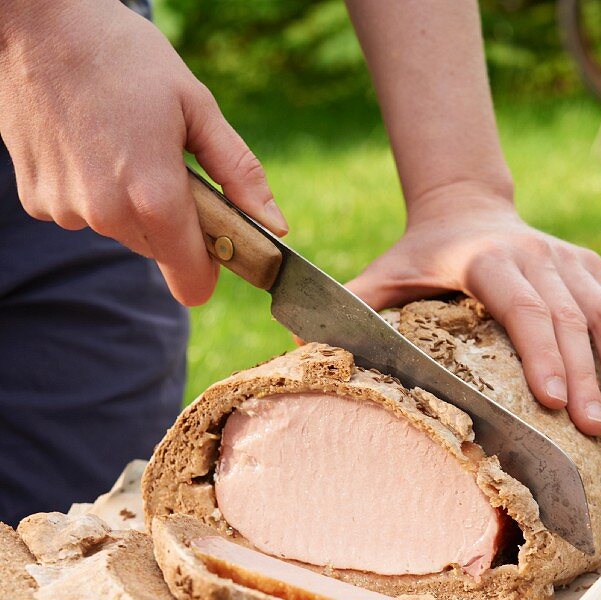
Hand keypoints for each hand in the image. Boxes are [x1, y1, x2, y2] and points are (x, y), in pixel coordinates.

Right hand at [0, 0, 287, 305]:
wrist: (36, 22)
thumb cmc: (123, 56)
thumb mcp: (195, 105)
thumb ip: (238, 172)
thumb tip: (275, 224)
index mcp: (155, 198)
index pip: (192, 283)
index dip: (209, 267)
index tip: (215, 242)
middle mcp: (108, 215)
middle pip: (158, 251)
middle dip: (169, 220)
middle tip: (160, 160)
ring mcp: (68, 210)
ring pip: (119, 230)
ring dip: (127, 202)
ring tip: (116, 141)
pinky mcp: (37, 201)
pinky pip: (80, 213)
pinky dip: (88, 189)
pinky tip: (83, 142)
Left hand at [346, 185, 600, 433]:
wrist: (466, 206)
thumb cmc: (420, 256)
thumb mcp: (382, 274)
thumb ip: (348, 309)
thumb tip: (297, 349)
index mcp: (488, 258)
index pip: (524, 305)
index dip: (542, 350)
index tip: (554, 399)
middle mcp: (539, 255)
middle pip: (572, 317)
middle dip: (588, 376)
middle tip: (596, 427)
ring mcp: (572, 261)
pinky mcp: (594, 271)